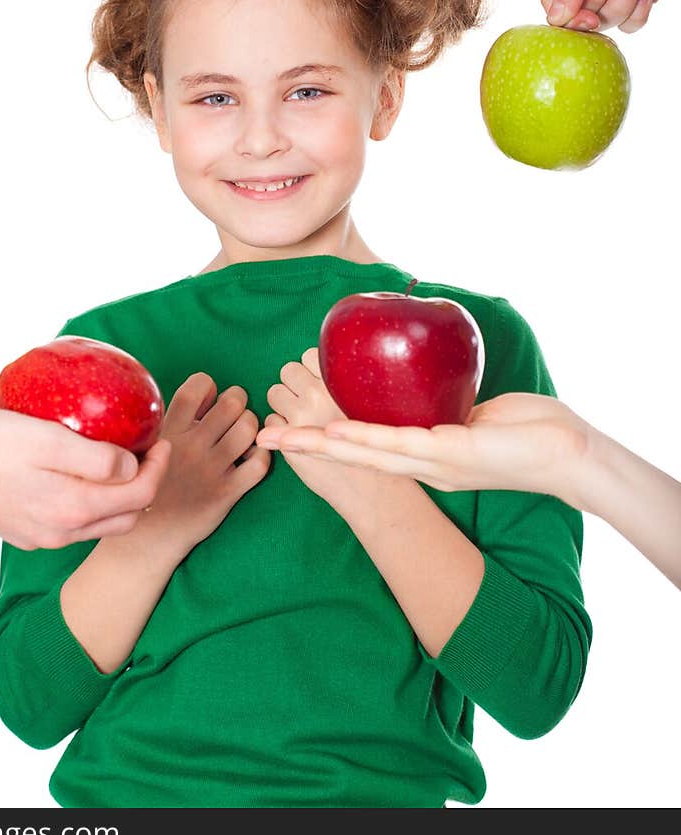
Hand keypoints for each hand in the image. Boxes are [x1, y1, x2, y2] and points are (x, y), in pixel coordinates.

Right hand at [0, 409, 170, 547]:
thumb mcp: (47, 439)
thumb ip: (96, 459)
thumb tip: (133, 468)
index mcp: (74, 509)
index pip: (141, 496)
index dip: (161, 467)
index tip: (161, 439)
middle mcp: (62, 532)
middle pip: (126, 517)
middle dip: (147, 486)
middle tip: (148, 448)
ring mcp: (41, 535)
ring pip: (100, 522)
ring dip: (120, 496)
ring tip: (121, 457)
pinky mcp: (22, 530)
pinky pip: (72, 521)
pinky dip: (91, 500)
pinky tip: (80, 470)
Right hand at [140, 372, 269, 556]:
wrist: (148, 536)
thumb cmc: (150, 486)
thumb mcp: (148, 448)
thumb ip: (171, 422)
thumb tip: (200, 394)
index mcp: (169, 431)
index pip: (197, 387)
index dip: (208, 385)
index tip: (209, 397)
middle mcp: (192, 447)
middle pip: (232, 403)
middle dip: (237, 400)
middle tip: (233, 412)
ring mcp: (211, 470)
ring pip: (249, 428)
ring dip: (252, 424)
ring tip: (243, 433)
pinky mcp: (227, 493)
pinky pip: (260, 464)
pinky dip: (262, 454)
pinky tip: (251, 456)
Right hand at [258, 391, 591, 505]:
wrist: (567, 455)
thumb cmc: (530, 430)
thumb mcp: (476, 409)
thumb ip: (447, 398)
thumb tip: (431, 370)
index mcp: (425, 455)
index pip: (364, 445)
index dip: (326, 438)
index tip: (290, 428)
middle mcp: (421, 464)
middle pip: (352, 454)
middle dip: (308, 445)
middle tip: (265, 435)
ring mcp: (431, 462)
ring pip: (364, 450)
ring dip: (322, 443)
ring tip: (284, 435)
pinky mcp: (447, 455)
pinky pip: (395, 443)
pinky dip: (361, 438)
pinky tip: (334, 433)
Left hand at [262, 347, 359, 502]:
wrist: (372, 490)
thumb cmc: (371, 446)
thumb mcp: (364, 405)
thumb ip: (340, 384)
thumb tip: (315, 366)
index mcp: (339, 383)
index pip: (309, 355)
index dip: (312, 371)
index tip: (322, 387)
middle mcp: (318, 395)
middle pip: (287, 370)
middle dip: (294, 384)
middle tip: (310, 404)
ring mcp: (300, 417)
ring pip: (274, 392)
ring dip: (283, 403)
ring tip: (303, 420)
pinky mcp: (286, 440)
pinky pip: (270, 419)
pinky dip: (279, 427)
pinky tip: (300, 440)